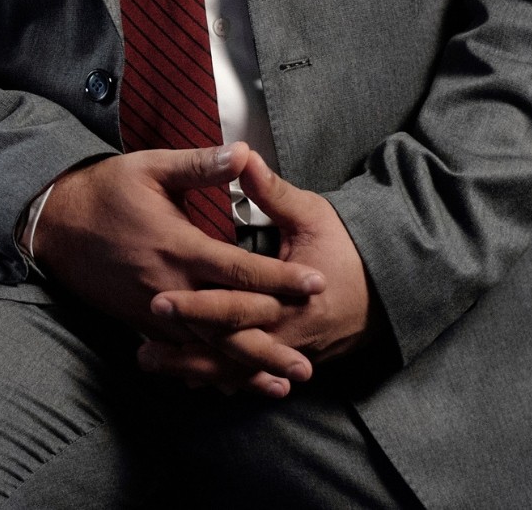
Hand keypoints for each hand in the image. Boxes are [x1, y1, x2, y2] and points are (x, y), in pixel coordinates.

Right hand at [29, 145, 325, 397]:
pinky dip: (210, 368)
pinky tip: (233, 382)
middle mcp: (171, 285)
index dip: (282, 279)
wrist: (54, 223)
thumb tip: (244, 153)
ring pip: (208, 345)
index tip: (317, 285)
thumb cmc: (103, 190)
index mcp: (179, 245)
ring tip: (282, 382)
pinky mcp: (140, 321)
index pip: (241, 270)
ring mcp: (154, 309)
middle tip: (308, 362)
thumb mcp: (149, 167)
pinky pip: (182, 350)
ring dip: (246, 366)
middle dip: (271, 343)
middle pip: (230, 322)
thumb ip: (199, 166)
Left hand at [140, 148, 376, 388]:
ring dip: (193, 369)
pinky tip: (186, 376)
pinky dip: (218, 376)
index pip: (235, 306)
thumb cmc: (348, 246)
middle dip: (184, 349)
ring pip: (236, 370)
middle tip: (140, 349)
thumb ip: (272, 191)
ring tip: (148, 362)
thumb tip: (242, 156)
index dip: (195, 306)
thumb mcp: (312, 214)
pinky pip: (249, 374)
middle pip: (228, 349)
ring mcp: (292, 351)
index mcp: (293, 298)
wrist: (391, 286)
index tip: (157, 301)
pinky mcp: (291, 358)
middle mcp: (291, 333)